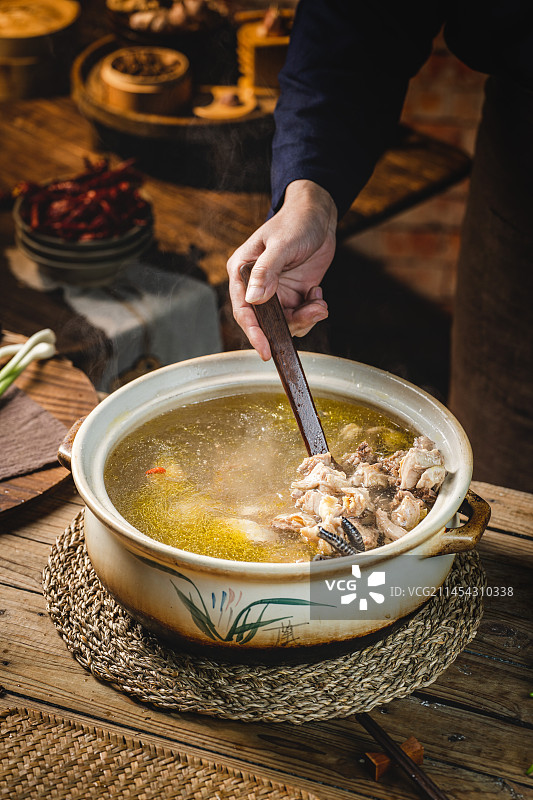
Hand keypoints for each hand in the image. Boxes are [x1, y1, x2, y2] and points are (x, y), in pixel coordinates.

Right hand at [226, 180, 336, 359]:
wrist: (319, 216)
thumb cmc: (296, 222)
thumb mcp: (281, 244)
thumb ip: (266, 271)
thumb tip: (254, 298)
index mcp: (242, 273)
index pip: (243, 310)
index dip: (253, 333)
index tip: (265, 350)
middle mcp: (256, 286)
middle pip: (266, 322)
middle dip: (290, 324)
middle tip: (311, 313)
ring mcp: (276, 292)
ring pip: (286, 323)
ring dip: (306, 318)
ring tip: (319, 302)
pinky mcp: (293, 295)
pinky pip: (300, 316)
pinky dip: (313, 311)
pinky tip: (318, 293)